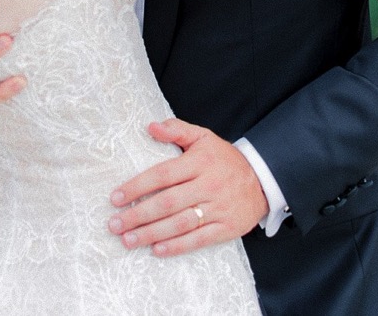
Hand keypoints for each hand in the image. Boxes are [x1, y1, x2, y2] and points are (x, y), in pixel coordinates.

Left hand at [107, 119, 268, 256]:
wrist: (262, 180)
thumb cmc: (224, 159)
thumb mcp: (204, 137)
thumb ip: (177, 130)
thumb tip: (150, 127)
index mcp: (199, 162)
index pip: (162, 175)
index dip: (137, 186)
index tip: (116, 198)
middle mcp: (208, 185)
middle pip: (167, 203)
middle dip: (138, 215)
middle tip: (114, 224)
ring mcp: (218, 208)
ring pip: (180, 223)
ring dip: (151, 233)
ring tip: (128, 240)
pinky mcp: (226, 227)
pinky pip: (199, 239)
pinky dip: (177, 246)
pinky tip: (157, 250)